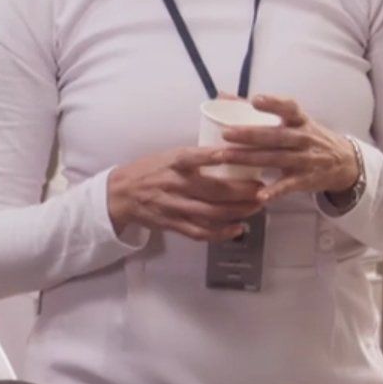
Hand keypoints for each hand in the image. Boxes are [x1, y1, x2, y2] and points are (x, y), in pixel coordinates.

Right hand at [106, 146, 264, 242]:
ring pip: (212, 213)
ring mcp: (174, 206)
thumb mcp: (168, 155)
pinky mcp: (173, 224)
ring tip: (257, 206)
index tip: (235, 154)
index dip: (214, 157)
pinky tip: (238, 229)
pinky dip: (222, 233)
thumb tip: (230, 151)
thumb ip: (195, 156)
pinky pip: (201, 232)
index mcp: (173, 162)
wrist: (121, 194)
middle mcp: (174, 184)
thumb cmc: (149, 170)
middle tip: (261, 187)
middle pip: (214, 190)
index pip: (194, 157)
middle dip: (242, 191)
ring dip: (239, 211)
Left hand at [214, 95, 359, 204]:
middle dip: (250, 135)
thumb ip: (258, 109)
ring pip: (276, 158)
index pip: (289, 108)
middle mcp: (304, 138)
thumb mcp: (292, 119)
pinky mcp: (306, 179)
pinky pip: (288, 185)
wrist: (344, 162)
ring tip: (225, 157)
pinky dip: (275, 191)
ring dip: (249, 159)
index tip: (255, 100)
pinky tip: (258, 194)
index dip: (273, 103)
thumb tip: (222, 96)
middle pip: (276, 135)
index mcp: (300, 120)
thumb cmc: (307, 136)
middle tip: (225, 134)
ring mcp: (306, 159)